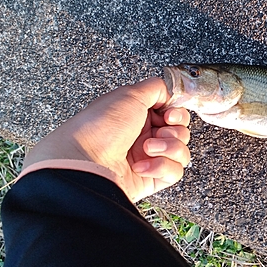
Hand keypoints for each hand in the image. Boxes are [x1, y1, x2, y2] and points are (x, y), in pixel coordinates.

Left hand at [23, 77, 190, 201]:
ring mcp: (149, 158)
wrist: (85, 161)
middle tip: (158, 131)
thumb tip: (171, 91)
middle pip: (181, 132)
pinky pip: (174, 171)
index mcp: (139, 115)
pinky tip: (141, 166)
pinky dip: (161, 167)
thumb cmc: (101, 127)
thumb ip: (157, 87)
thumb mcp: (130, 94)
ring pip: (181, 152)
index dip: (177, 113)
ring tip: (146, 148)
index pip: (173, 113)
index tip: (169, 114)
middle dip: (174, 131)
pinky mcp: (151, 178)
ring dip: (168, 148)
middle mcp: (144, 136)